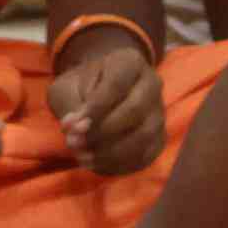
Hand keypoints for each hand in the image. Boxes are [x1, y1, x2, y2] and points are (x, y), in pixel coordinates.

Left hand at [46, 32, 165, 175]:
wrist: (99, 93)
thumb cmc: (82, 87)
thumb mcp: (68, 87)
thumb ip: (71, 105)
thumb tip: (74, 131)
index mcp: (130, 62)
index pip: (117, 84)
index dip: (95, 108)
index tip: (70, 126)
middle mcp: (152, 84)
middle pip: (135, 110)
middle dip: (101, 132)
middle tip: (74, 143)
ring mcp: (159, 112)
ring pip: (143, 136)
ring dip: (110, 152)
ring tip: (82, 158)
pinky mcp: (159, 137)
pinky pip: (146, 155)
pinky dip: (119, 164)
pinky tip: (96, 165)